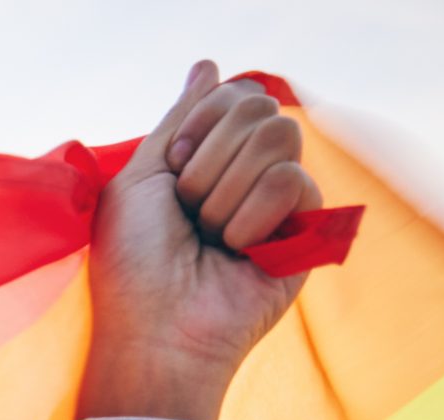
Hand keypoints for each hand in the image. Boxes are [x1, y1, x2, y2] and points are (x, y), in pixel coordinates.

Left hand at [76, 60, 326, 419]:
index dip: (199, 124)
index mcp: (210, 159)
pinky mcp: (309, 230)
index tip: (171, 169)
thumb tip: (208, 65)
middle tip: (188, 211)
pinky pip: (294, 180)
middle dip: (208, 158)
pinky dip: (252, 216)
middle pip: (259, 106)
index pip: (235, 94)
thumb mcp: (140, 178)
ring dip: (226, 190)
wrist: (156, 330)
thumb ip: (180, 119)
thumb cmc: (134, 264)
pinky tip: (240, 252)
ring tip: (211, 236)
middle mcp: (248, 174)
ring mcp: (282, 201)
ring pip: (279, 136)